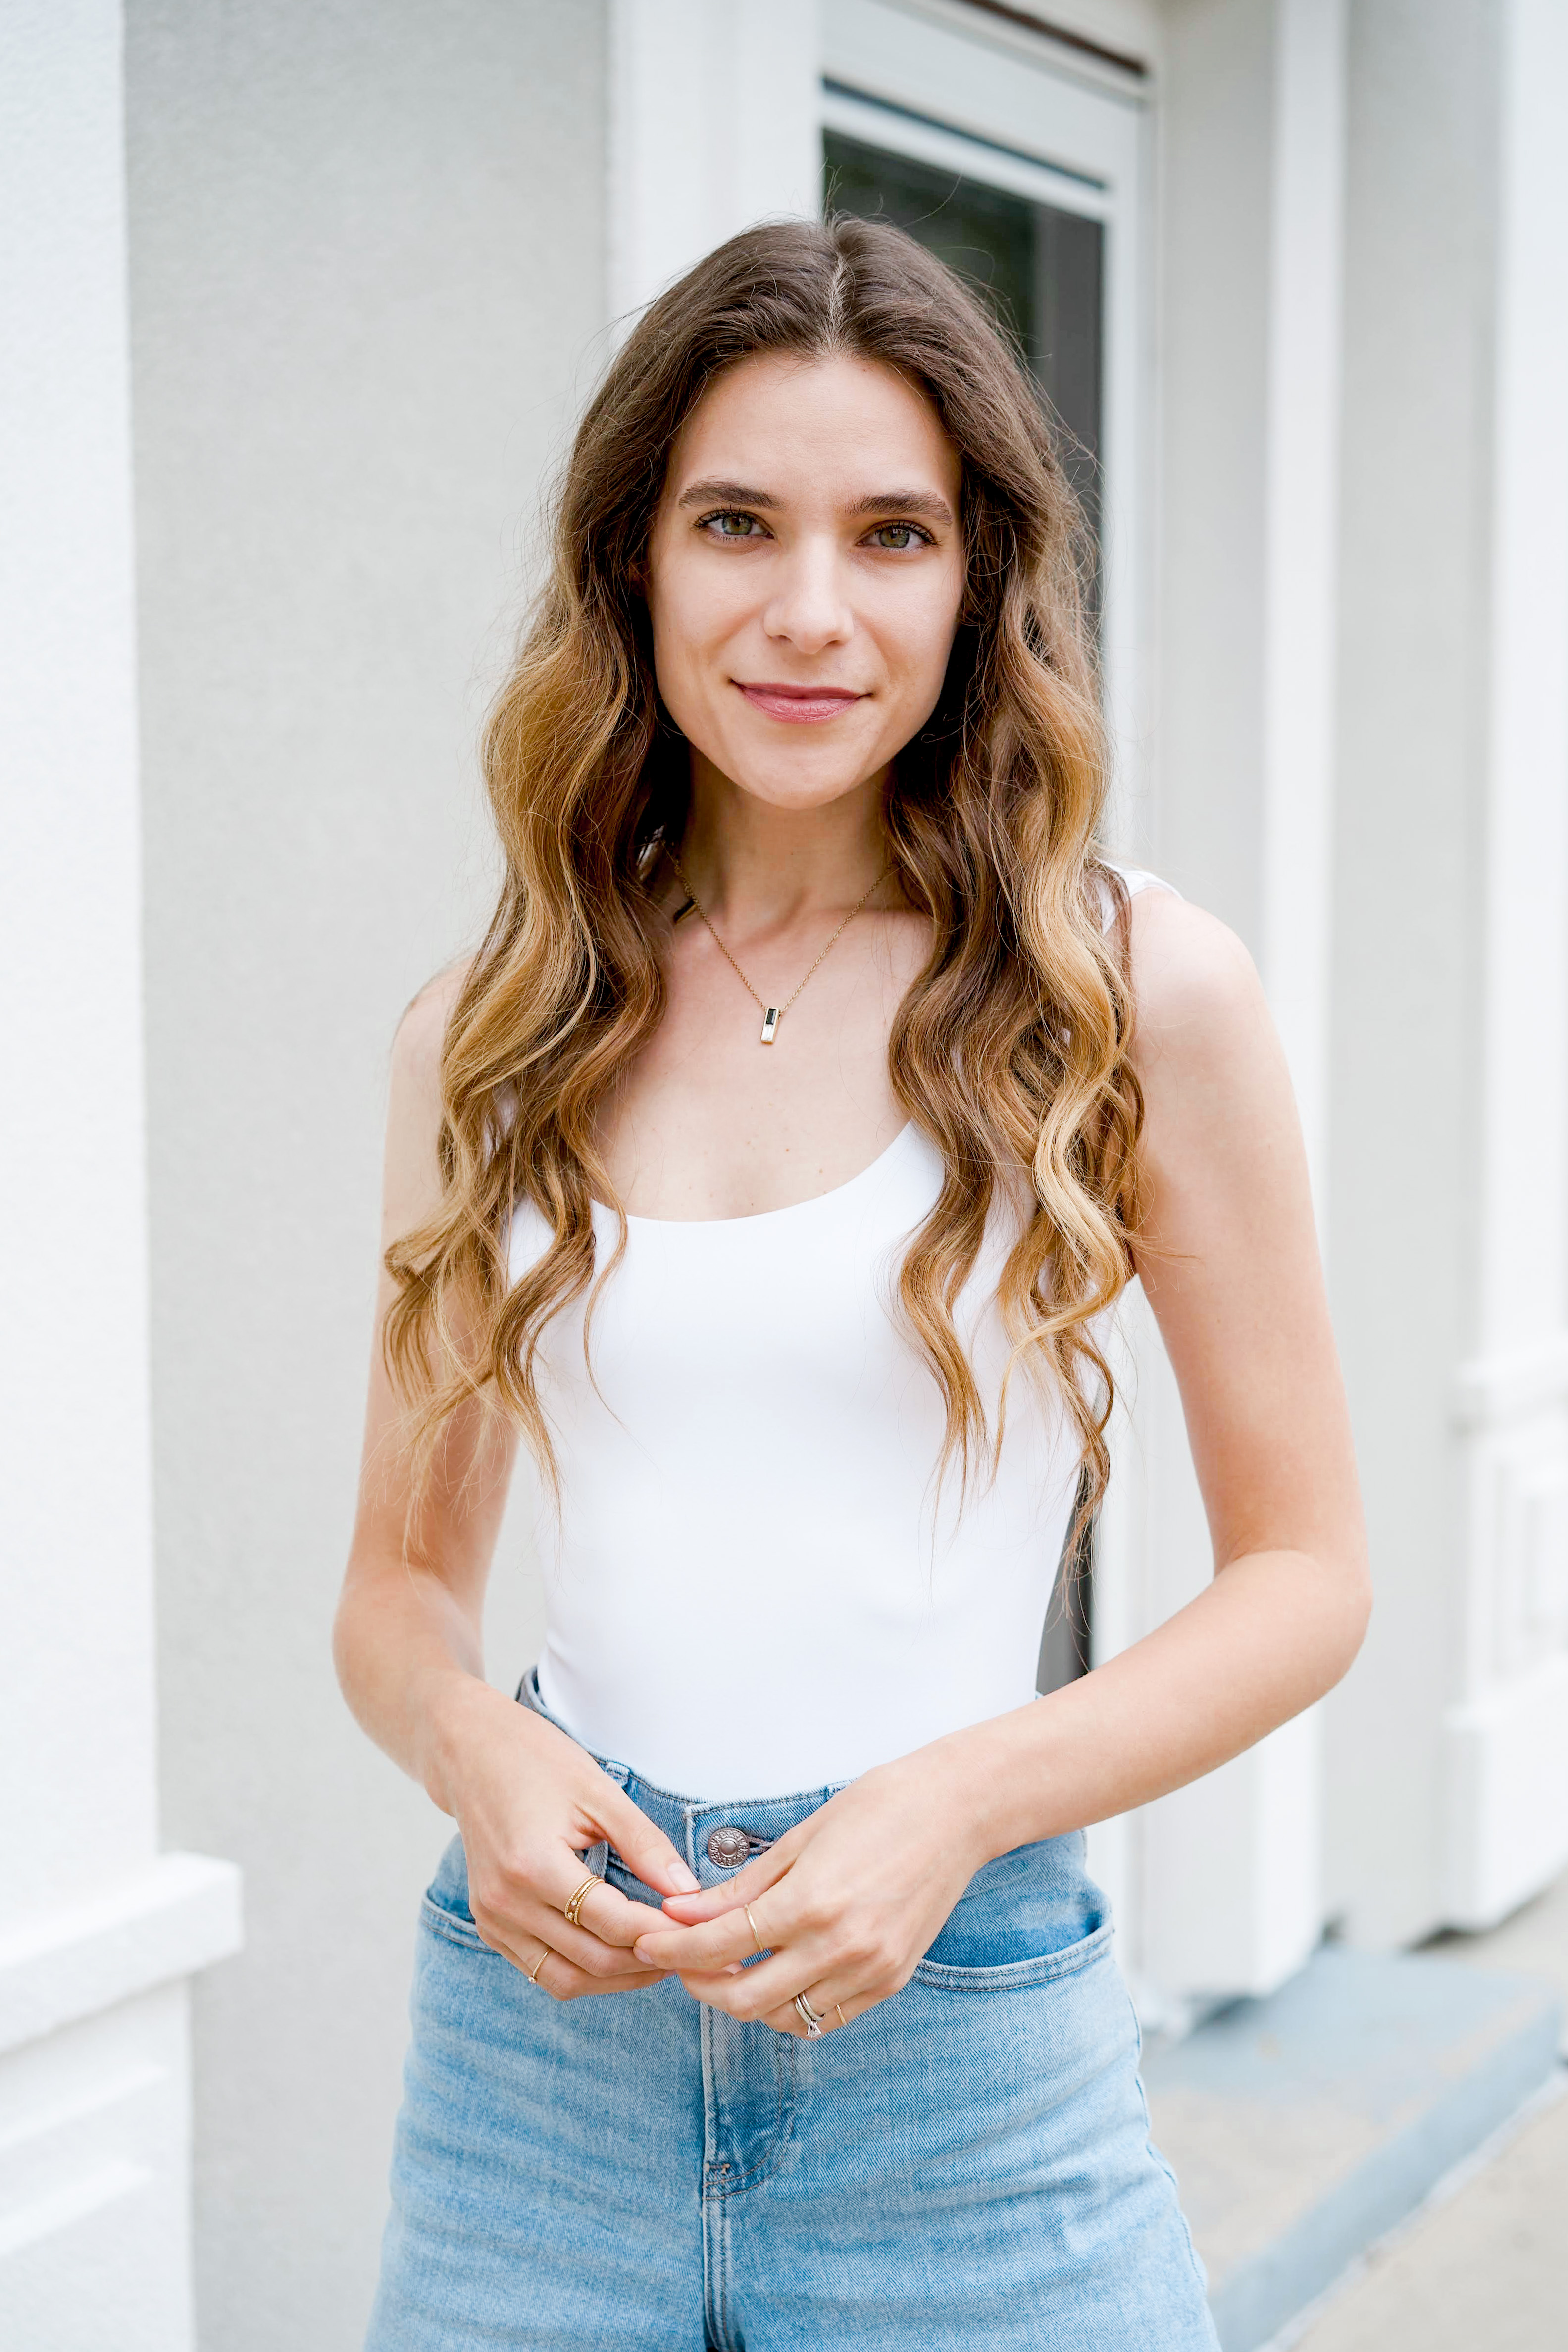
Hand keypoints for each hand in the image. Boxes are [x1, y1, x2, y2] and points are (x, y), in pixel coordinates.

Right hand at [436, 1681, 700, 1998]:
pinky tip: (617, 1952)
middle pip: (592, 1959)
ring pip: (566, 1979)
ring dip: (617, 1978)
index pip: (611, 1922)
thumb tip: (688, 1892)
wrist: (469, 1752)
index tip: (699, 1927)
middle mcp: (506, 1902)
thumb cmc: (535, 1760)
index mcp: (533, 1865)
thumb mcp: (599, 1791)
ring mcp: (493, 1918)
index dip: (661, 1931)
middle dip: (648, 1961)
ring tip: (660, 1958)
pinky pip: (540, 1970)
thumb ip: (644, 1844)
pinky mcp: (489, 1924)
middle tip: (690, 1948)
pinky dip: (583, 1971)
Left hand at [629, 1735, 992, 2034]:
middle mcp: (840, 1947)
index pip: (720, 1945)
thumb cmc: (878, 1808)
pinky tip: (780, 1974)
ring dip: (747, 2000)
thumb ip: (740, 1888)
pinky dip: (793, 2006)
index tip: (648, 1944)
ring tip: (733, 1966)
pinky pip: (827, 2018)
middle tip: (682, 1963)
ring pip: (785, 2018)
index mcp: (810, 1903)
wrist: (956, 1812)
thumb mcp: (800, 1839)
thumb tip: (682, 1913)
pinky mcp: (891, 1981)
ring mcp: (870, 1971)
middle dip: (702, 1986)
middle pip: (745, 1998)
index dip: (674, 1951)